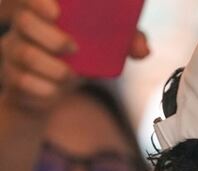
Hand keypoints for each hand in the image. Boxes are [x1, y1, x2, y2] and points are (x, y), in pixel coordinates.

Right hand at [1, 0, 149, 112]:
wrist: (49, 94)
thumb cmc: (75, 61)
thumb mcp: (101, 49)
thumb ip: (124, 43)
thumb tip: (143, 49)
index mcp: (41, 14)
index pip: (30, 0)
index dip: (39, 2)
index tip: (56, 12)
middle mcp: (22, 30)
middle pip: (24, 23)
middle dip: (51, 37)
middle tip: (74, 48)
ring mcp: (12, 53)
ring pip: (24, 54)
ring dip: (52, 67)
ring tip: (70, 75)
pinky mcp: (12, 78)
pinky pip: (22, 81)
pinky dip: (44, 88)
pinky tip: (55, 90)